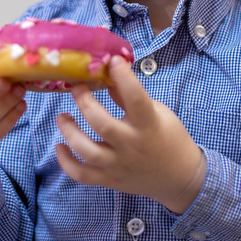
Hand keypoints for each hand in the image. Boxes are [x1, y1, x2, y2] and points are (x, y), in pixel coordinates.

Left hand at [55, 56, 206, 213]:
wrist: (179, 177)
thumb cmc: (170, 138)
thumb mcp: (158, 113)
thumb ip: (130, 98)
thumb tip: (108, 77)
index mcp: (149, 125)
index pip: (135, 98)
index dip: (124, 77)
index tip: (113, 61)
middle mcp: (132, 145)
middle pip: (102, 124)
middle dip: (85, 102)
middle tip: (76, 87)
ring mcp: (119, 164)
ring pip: (87, 151)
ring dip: (69, 131)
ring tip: (62, 116)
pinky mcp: (110, 180)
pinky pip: (82, 175)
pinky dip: (66, 162)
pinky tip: (60, 146)